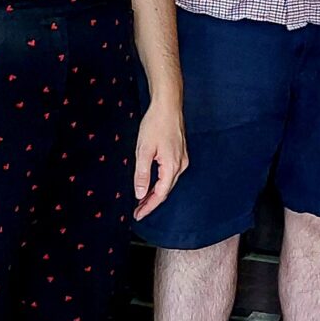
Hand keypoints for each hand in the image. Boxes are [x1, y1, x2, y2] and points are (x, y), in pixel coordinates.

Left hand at [134, 97, 187, 218]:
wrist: (168, 105)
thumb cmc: (156, 124)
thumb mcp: (144, 150)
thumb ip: (142, 174)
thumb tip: (140, 194)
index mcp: (172, 166)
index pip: (160, 194)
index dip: (148, 207)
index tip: (138, 215)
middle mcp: (180, 165)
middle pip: (165, 190)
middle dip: (151, 202)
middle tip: (137, 211)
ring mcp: (182, 159)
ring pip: (168, 182)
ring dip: (156, 192)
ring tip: (142, 200)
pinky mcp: (180, 153)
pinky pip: (170, 174)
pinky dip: (161, 182)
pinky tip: (153, 183)